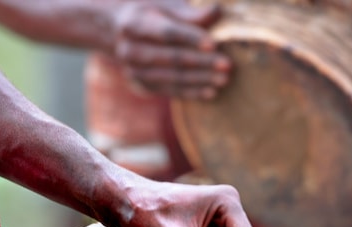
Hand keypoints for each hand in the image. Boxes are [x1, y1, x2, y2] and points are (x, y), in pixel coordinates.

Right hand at [111, 1, 230, 98]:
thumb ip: (189, 13)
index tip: (214, 44)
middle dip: (201, 62)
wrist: (123, 32)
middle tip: (227, 64)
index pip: (167, 33)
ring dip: (200, 79)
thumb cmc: (152, 13)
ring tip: (223, 79)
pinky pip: (170, 90)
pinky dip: (191, 92)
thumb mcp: (166, 6)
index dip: (191, 39)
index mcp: (134, 24)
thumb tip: (216, 12)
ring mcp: (134, 70)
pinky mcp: (143, 85)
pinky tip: (211, 92)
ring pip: (172, 77)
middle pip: (171, 57)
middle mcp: (129, 49)